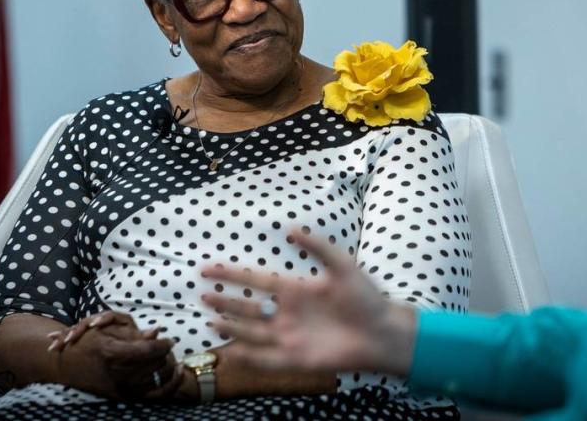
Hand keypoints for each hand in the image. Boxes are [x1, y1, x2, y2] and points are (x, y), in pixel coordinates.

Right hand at [45, 311, 182, 400]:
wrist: (67, 365)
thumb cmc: (85, 342)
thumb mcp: (106, 330)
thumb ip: (133, 332)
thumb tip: (157, 332)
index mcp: (112, 353)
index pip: (148, 350)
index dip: (163, 344)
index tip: (169, 340)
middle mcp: (117, 373)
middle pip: (154, 363)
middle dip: (164, 354)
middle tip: (166, 346)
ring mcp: (121, 387)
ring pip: (155, 377)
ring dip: (166, 366)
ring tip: (169, 358)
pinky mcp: (124, 396)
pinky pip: (154, 395)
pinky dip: (170, 385)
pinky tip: (177, 373)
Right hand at [200, 229, 416, 376]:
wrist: (384, 332)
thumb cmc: (367, 298)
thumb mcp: (343, 265)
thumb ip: (318, 246)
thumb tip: (291, 228)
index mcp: (295, 290)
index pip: (256, 280)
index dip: (231, 274)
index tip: (208, 268)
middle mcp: (287, 313)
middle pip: (248, 306)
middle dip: (226, 301)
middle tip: (203, 294)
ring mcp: (290, 336)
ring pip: (252, 332)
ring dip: (232, 327)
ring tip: (210, 320)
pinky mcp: (297, 358)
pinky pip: (266, 359)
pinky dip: (247, 356)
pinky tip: (230, 351)